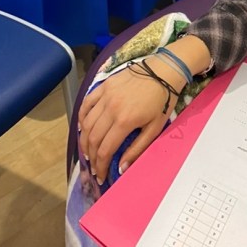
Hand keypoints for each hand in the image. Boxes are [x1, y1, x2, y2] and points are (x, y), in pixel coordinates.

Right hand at [78, 59, 183, 184]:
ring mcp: (106, 95)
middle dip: (91, 157)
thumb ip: (137, 149)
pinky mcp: (104, 85)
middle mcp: (111, 108)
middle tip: (94, 167)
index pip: (104, 150)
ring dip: (84, 141)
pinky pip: (86, 103)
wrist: (165, 70)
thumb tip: (121, 168)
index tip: (100, 176)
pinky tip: (83, 128)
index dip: (100, 166)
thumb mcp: (155, 128)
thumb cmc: (163, 99)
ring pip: (87, 123)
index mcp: (125, 121)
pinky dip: (82, 118)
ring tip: (88, 152)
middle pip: (92, 139)